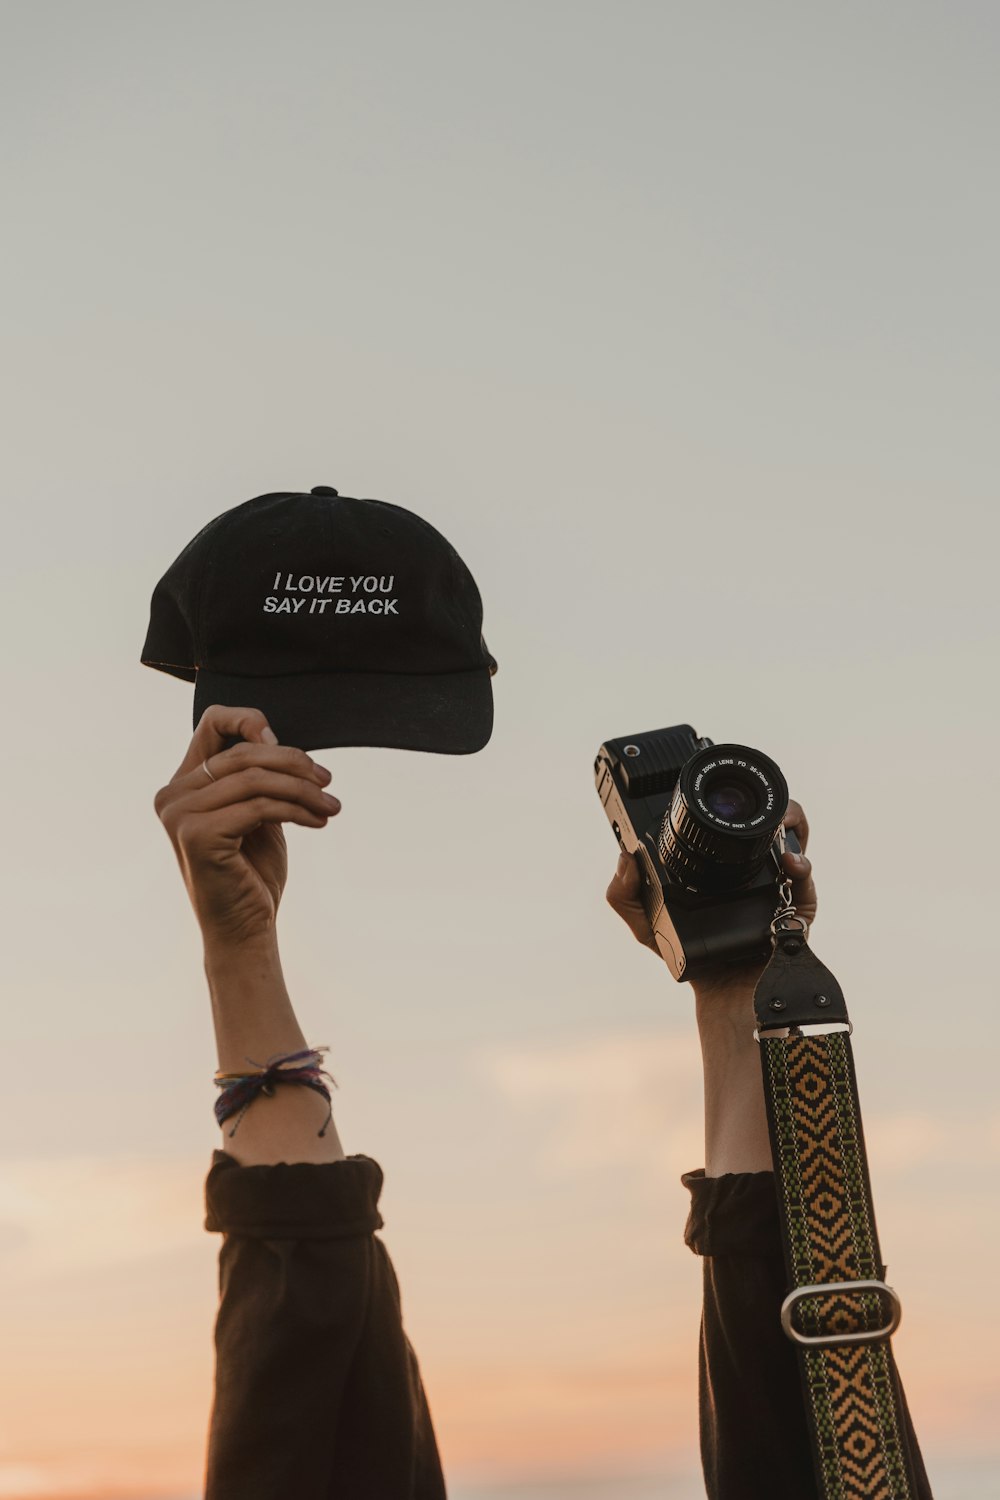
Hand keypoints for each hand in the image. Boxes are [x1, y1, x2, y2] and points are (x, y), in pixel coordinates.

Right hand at [154, 705, 339, 947]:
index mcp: (182, 784)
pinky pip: (260, 806)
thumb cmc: (252, 873)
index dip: (250, 721)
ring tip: (331, 805)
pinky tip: (319, 820)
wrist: (245, 930)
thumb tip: (274, 739)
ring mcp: (179, 815)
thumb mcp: (257, 813)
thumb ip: (257, 776)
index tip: (289, 749)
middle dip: (294, 763)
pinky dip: (298, 809)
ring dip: (303, 789)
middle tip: (327, 781)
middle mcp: (172, 795)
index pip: (212, 723)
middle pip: (243, 753)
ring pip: (256, 779)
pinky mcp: (197, 835)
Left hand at [605, 799, 816, 989]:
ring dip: (790, 822)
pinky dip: (802, 867)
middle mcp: (753, 869)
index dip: (725, 805)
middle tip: (748, 806)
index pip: (729, 823)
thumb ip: (624, 895)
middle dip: (767, 803)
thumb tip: (624, 859)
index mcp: (721, 866)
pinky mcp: (797, 909)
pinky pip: (806, 882)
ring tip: (780, 821)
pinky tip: (790, 863)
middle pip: (769, 821)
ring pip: (794, 839)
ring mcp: (778, 886)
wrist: (720, 994)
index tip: (711, 794)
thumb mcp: (647, 925)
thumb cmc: (687, 958)